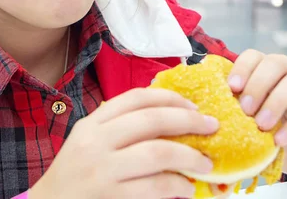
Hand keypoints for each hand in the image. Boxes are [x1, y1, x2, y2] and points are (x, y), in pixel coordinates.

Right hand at [30, 88, 219, 198]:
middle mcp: (95, 141)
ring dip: (189, 156)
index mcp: (92, 123)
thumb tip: (169, 117)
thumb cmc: (75, 175)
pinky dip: (177, 185)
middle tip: (211, 126)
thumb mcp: (89, 142)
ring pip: (156, 153)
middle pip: (150, 120)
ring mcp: (101, 169)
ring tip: (206, 162)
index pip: (134, 98)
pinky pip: (153, 187)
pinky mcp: (109, 195)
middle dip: (188, 120)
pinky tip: (187, 188)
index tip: (192, 104)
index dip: (169, 97)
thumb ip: (119, 128)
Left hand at [227, 50, 286, 185]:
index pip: (254, 56)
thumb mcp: (248, 124)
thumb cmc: (271, 135)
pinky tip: (278, 140)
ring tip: (261, 124)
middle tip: (244, 109)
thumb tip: (204, 113)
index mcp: (267, 73)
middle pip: (275, 62)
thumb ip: (232, 115)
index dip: (242, 68)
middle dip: (257, 84)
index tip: (231, 88)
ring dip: (276, 101)